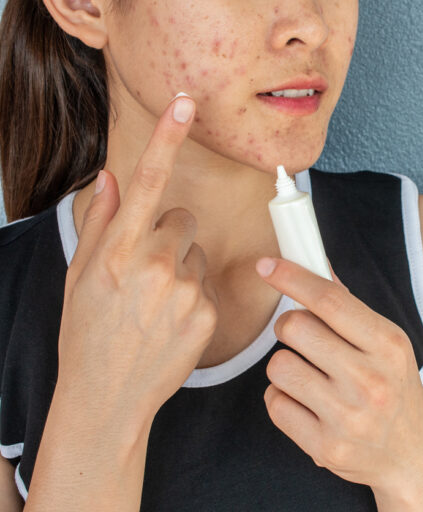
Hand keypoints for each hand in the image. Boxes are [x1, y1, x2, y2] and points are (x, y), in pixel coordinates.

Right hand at [57, 93, 218, 431]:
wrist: (108, 394)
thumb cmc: (88, 332)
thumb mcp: (80, 276)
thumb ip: (99, 223)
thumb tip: (110, 177)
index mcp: (118, 250)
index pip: (147, 182)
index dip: (168, 139)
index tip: (186, 104)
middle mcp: (155, 264)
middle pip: (182, 219)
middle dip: (168, 236)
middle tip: (147, 272)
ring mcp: (186, 289)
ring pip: (197, 251)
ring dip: (182, 267)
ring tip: (157, 301)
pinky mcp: (209, 311)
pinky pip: (208, 283)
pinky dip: (195, 294)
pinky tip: (172, 319)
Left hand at [257, 256, 422, 493]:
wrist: (413, 458)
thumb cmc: (395, 391)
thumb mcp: (387, 345)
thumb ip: (350, 308)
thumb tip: (316, 264)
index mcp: (388, 345)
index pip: (330, 301)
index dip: (292, 278)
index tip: (267, 265)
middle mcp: (370, 380)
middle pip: (295, 328)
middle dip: (289, 327)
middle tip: (302, 338)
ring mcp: (347, 416)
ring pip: (278, 366)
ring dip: (285, 366)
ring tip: (308, 376)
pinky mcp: (326, 447)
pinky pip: (274, 404)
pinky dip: (282, 399)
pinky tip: (306, 403)